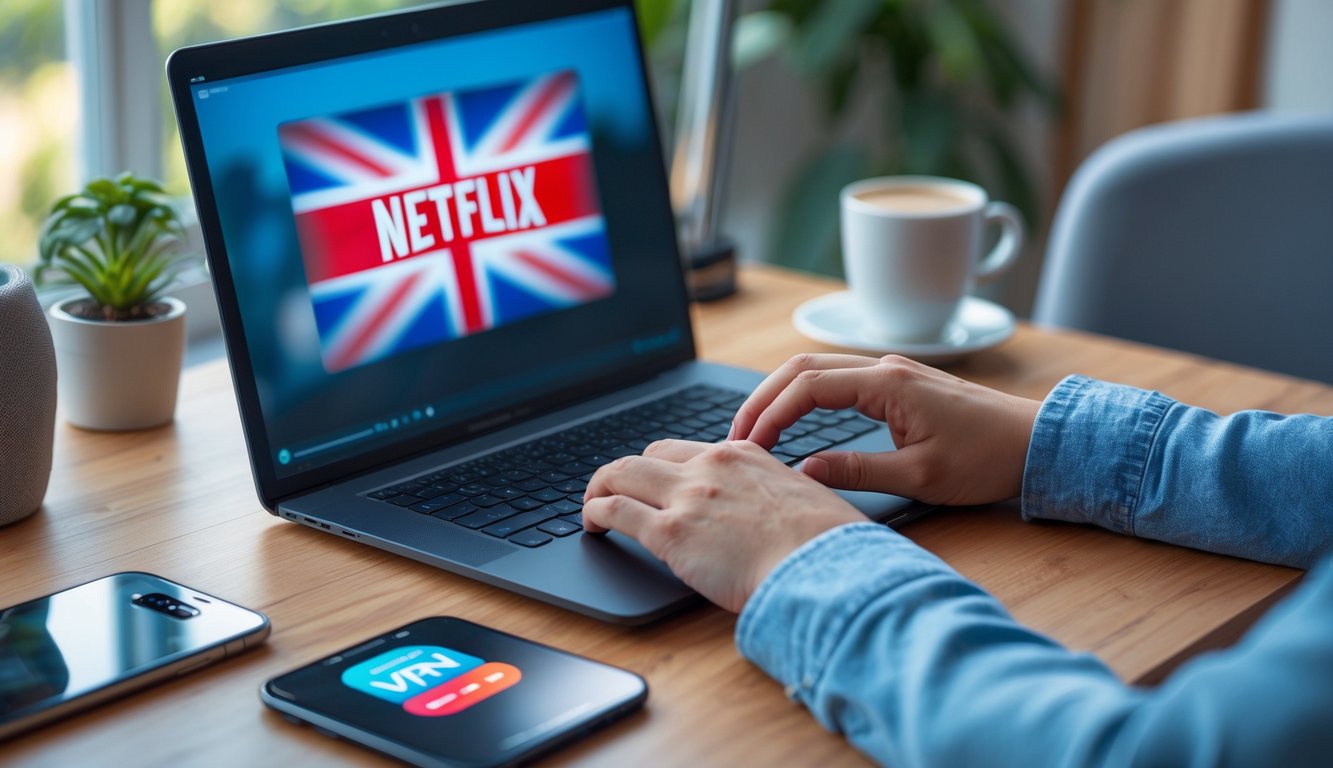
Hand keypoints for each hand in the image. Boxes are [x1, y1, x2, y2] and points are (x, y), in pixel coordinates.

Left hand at [584, 439, 863, 612]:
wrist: (826, 567)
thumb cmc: (830, 546)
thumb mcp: (809, 500)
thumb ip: (782, 496)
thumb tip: (781, 510)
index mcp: (746, 456)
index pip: (691, 451)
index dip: (670, 468)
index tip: (662, 484)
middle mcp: (711, 467)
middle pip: (650, 455)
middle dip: (629, 473)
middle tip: (619, 492)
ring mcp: (688, 497)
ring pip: (621, 474)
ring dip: (600, 488)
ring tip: (592, 506)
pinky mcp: (670, 533)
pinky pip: (615, 512)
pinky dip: (594, 514)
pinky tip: (591, 526)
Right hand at [729, 354, 1040, 505]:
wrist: (1036, 444)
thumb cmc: (986, 460)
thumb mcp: (919, 476)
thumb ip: (856, 472)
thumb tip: (802, 474)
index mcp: (887, 383)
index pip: (807, 388)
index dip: (770, 415)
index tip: (748, 448)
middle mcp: (885, 368)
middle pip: (802, 369)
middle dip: (762, 400)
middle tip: (735, 437)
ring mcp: (891, 373)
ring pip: (817, 371)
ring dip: (780, 396)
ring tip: (754, 431)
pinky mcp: (897, 386)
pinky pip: (836, 381)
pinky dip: (804, 397)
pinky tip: (793, 422)